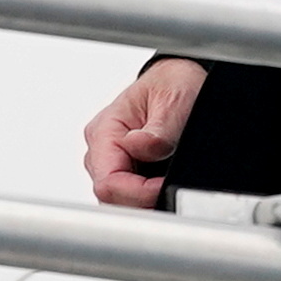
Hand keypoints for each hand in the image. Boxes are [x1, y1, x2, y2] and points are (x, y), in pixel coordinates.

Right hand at [85, 59, 206, 208]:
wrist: (178, 79)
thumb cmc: (172, 84)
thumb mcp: (173, 101)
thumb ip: (158, 130)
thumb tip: (139, 147)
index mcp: (104, 131)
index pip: (108, 182)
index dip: (138, 194)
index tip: (165, 187)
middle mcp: (102, 148)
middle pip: (111, 197)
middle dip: (142, 201)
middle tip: (171, 189)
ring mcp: (111, 160)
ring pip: (119, 200)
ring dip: (144, 200)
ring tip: (168, 184)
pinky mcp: (124, 167)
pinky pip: (129, 194)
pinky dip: (147, 196)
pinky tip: (164, 184)